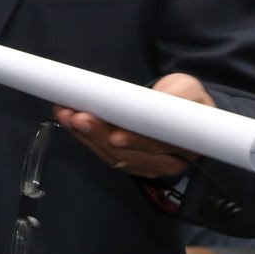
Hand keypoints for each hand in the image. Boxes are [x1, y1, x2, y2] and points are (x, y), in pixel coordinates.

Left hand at [52, 73, 213, 179]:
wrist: (184, 109)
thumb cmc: (187, 98)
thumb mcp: (188, 89)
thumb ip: (178, 94)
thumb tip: (159, 99)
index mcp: (185, 146)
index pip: (158, 147)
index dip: (137, 142)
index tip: (116, 135)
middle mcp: (165, 162)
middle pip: (129, 154)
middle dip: (100, 136)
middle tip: (78, 118)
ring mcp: (145, 164)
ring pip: (112, 156)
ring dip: (86, 136)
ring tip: (67, 115)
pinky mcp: (127, 161)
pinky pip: (104, 154)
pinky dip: (85, 138)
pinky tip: (69, 121)